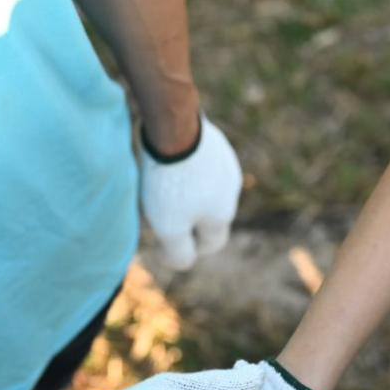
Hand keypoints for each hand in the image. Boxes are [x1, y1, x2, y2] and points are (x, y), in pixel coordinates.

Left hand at [140, 117, 240, 270]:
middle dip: (186, 217)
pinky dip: (184, 168)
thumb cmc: (171, 182)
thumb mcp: (169, 227)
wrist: (175, 126)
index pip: (213, 243)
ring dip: (186, 191)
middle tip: (158, 210)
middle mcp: (231, 188)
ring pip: (205, 187)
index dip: (191, 248)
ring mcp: (225, 162)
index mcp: (224, 213)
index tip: (168, 241)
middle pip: (208, 213)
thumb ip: (179, 252)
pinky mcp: (213, 140)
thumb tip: (183, 262)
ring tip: (159, 184)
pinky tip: (164, 160)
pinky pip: (199, 163)